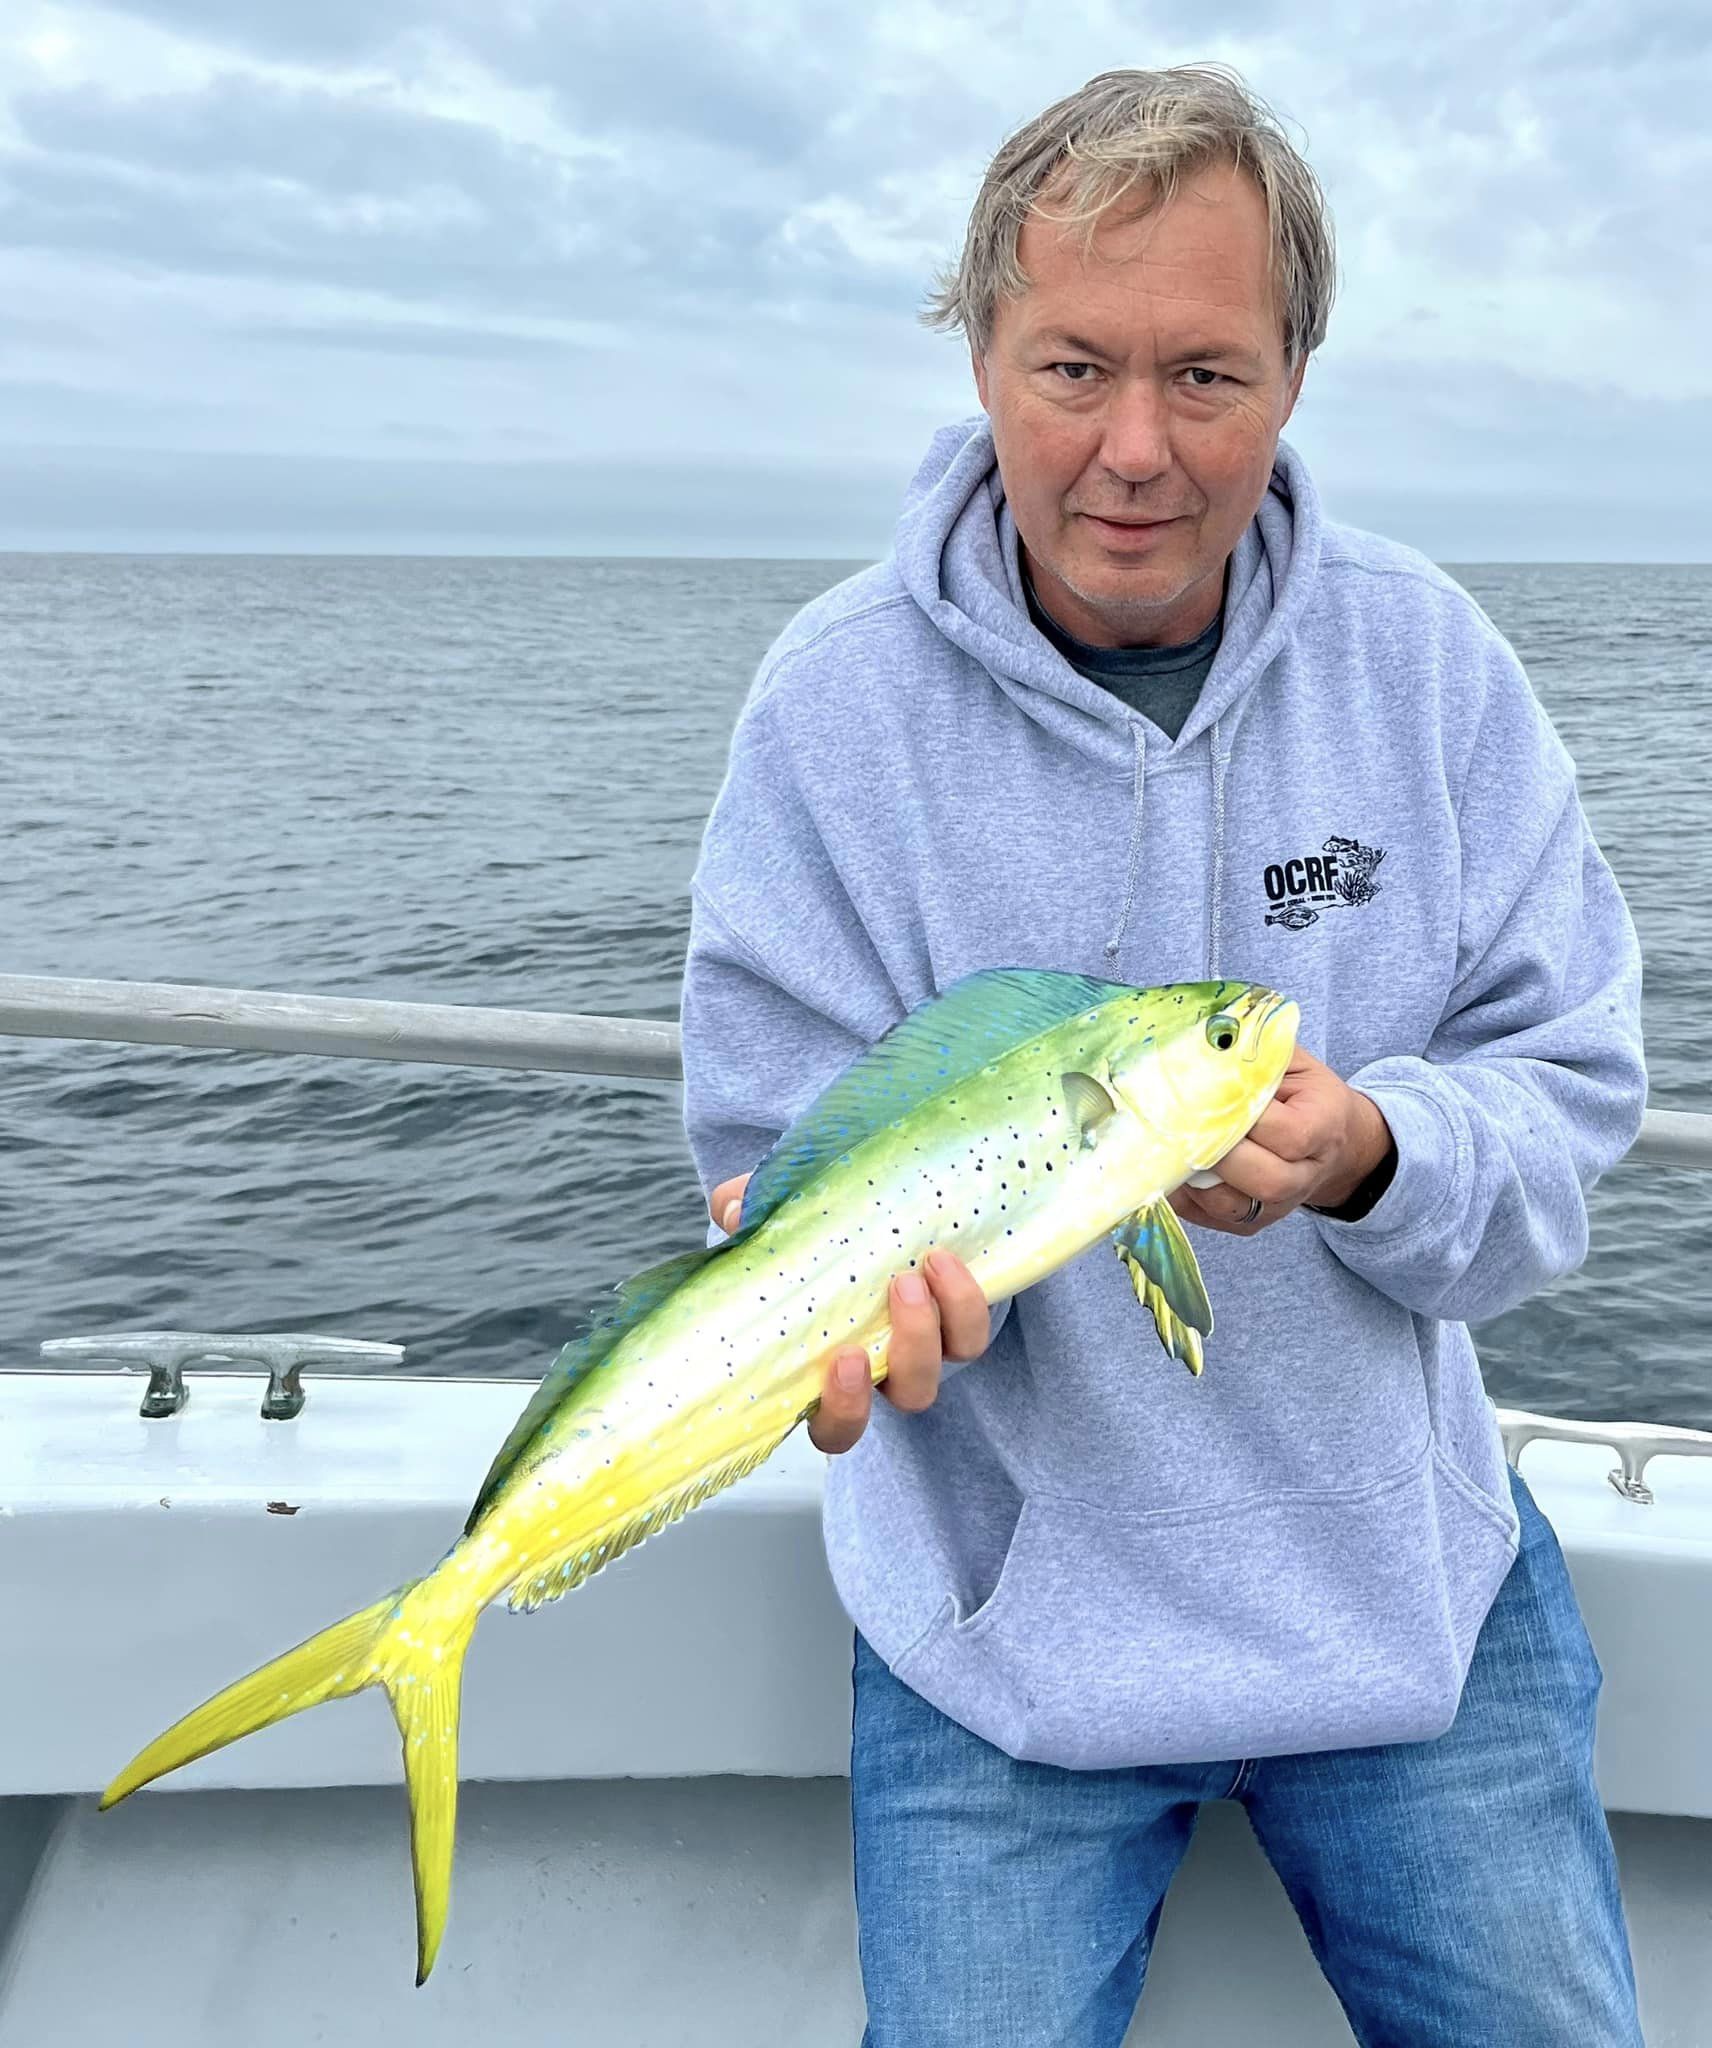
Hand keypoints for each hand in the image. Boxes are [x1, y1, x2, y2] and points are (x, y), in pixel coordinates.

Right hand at [708, 1171, 991, 1452]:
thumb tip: (731, 1213)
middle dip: (910, 1350)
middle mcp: (885, 1369)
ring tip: (917, 1271)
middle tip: (898, 1289)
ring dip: (935, 1324)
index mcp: (831, 1372)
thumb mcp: (770, 1223)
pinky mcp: (959, 1317)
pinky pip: (973, 1330)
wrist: (874, 1207)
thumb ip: (744, 1217)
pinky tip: (943, 1257)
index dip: (843, 1411)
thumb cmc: (809, 1236)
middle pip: (910, 1395)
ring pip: (946, 1363)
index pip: (836, 1428)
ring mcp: (926, 1344)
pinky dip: (964, 1298)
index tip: (844, 1360)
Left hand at [1166, 1045, 1392, 1235]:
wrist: (1334, 1144)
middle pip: (1262, 1178)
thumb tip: (1206, 1041)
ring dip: (1193, 1175)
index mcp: (1324, 1127)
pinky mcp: (1250, 1224)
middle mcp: (1305, 1176)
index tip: (1210, 1092)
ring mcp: (1278, 1207)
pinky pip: (1208, 1216)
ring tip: (1169, 1142)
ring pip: (1231, 1204)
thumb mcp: (1294, 1063)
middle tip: (1180, 1121)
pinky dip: (1182, 1192)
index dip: (1245, 1115)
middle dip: (1217, 1150)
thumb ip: (1258, 1053)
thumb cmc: (1305, 1095)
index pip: (1287, 1133)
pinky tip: (1168, 1162)